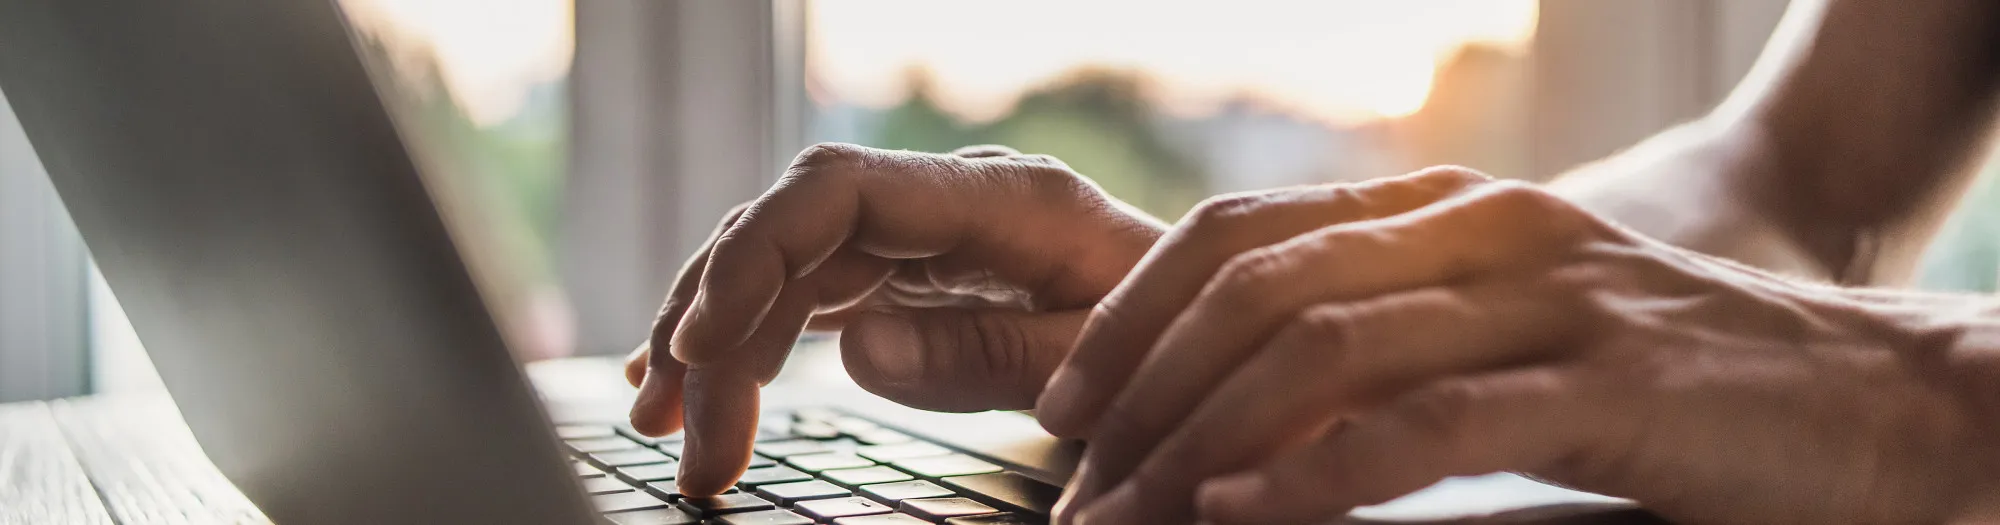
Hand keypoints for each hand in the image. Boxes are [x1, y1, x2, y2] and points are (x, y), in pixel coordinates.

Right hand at [625, 143, 1162, 495]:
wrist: (1217, 326)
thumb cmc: (1175, 337)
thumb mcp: (1100, 357)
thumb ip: (990, 354)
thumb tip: (856, 350)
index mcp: (998, 199)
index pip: (836, 192)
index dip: (753, 257)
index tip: (700, 347)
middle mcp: (945, 201)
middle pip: (788, 233)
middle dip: (716, 327)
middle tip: (682, 442)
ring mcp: (920, 234)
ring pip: (781, 264)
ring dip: (713, 341)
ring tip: (667, 431)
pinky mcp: (908, 272)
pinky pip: (806, 292)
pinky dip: (748, 341)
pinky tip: (699, 386)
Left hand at [1033, 167, 1999, 523]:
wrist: (1871, 398)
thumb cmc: (1669, 387)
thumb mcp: (1505, 343)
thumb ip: (1388, 352)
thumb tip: (1244, 424)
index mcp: (1444, 213)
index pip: (1239, 235)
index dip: (1132, 316)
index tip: (1065, 408)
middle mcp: (1480, 231)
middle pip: (1253, 285)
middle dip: (1142, 390)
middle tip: (1077, 488)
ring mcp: (1545, 295)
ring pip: (1320, 347)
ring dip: (1200, 441)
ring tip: (1129, 518)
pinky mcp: (1604, 380)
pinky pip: (1430, 419)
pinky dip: (1320, 469)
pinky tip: (1242, 512)